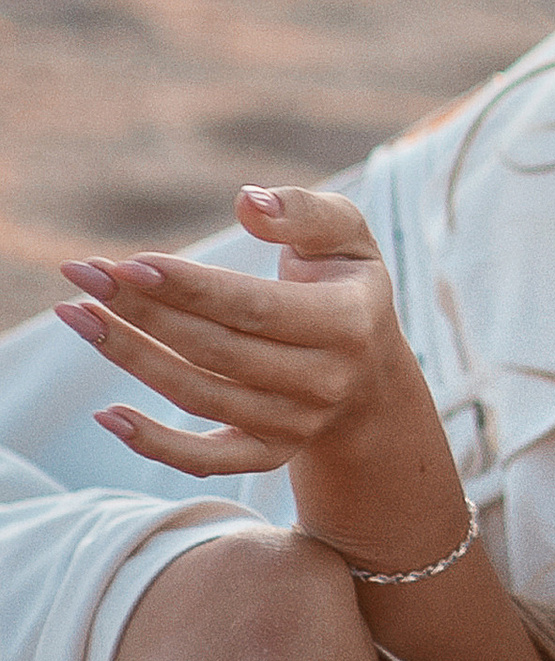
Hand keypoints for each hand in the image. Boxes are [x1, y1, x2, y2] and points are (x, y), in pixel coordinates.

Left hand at [58, 186, 468, 573]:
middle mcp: (323, 380)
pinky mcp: (267, 456)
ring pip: (198, 394)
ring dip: (130, 357)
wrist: (371, 377)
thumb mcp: (347, 236)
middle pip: (214, 349)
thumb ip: (303, 211)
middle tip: (84, 275)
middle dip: (142, 311)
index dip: (190, 287)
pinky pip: (204, 460)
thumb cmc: (346, 286)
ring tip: (77, 317)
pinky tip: (105, 414)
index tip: (129, 264)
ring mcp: (294, 425)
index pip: (253, 307)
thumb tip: (247, 200)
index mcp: (349, 321)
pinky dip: (153, 444)